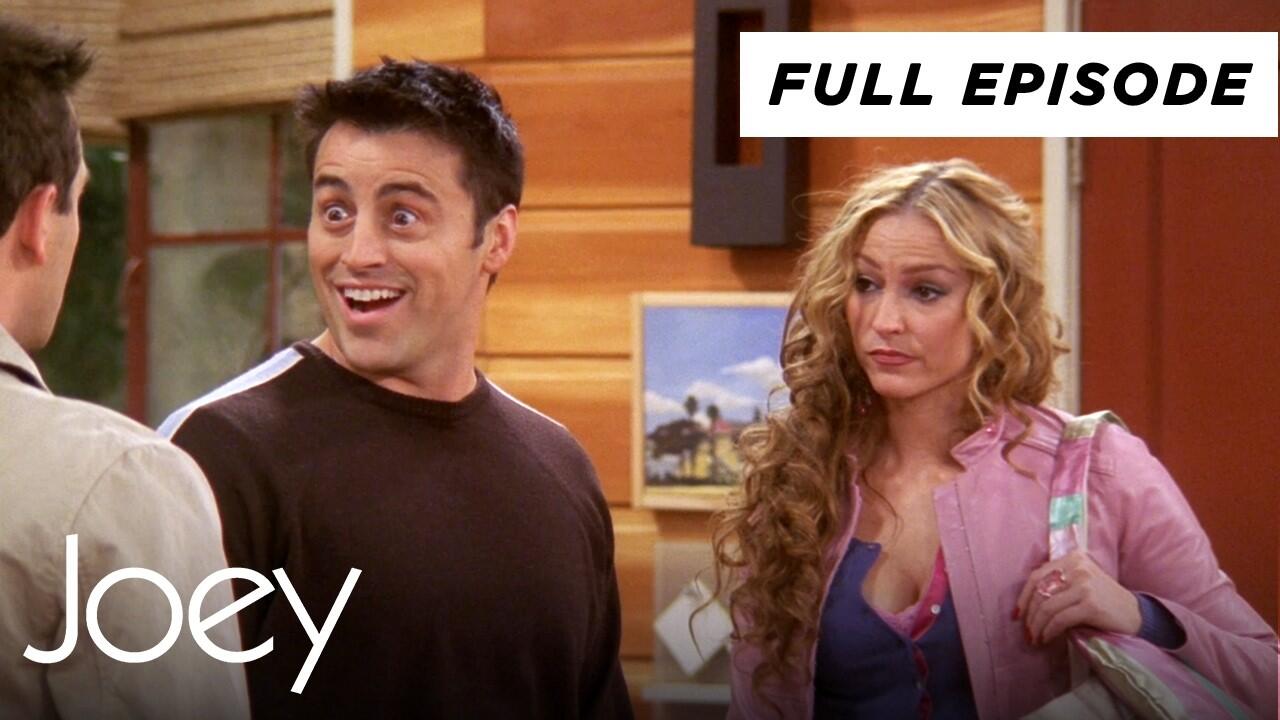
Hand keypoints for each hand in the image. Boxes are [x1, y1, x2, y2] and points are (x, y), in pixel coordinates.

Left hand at [1014, 550, 1140, 644]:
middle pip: (1040, 592)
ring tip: (1036, 638)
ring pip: (1047, 607)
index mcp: (1073, 558)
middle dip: (1029, 616)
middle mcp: (1078, 567)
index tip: (1017, 615)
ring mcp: (1085, 585)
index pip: (1037, 576)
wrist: (1136, 615)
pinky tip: (1047, 638)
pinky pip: (1060, 619)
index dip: (1023, 597)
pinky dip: (1049, 631)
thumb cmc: (1104, 601)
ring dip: (1037, 626)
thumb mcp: (1081, 583)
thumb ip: (1058, 584)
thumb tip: (1025, 605)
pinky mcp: (1091, 604)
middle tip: (1026, 633)